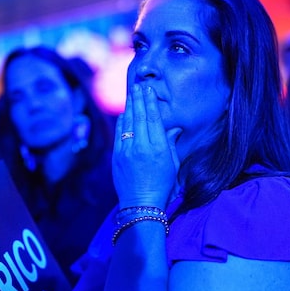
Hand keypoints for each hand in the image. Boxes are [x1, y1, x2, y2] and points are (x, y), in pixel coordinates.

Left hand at [113, 84, 179, 208]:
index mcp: (158, 149)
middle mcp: (142, 147)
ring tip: (131, 93)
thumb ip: (171, 143)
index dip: (151, 102)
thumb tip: (173, 127)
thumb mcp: (172, 164)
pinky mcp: (116, 157)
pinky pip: (119, 133)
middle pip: (139, 116)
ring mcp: (127, 151)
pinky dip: (121, 121)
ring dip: (129, 106)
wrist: (141, 205)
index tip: (149, 90)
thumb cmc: (162, 186)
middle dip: (139, 99)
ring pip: (127, 122)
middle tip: (138, 85)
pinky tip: (124, 112)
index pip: (154, 119)